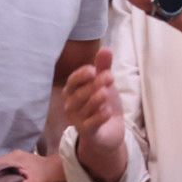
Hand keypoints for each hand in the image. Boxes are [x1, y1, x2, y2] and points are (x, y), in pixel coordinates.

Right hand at [63, 48, 127, 181]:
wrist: (110, 131)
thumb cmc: (103, 104)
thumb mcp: (105, 84)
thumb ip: (103, 67)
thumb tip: (106, 49)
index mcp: (73, 91)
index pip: (72, 81)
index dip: (82, 75)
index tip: (95, 70)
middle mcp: (71, 105)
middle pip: (79, 94)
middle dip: (94, 84)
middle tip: (110, 77)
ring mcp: (77, 120)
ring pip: (84, 108)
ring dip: (96, 99)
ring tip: (107, 93)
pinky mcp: (87, 133)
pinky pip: (90, 125)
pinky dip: (99, 117)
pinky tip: (107, 111)